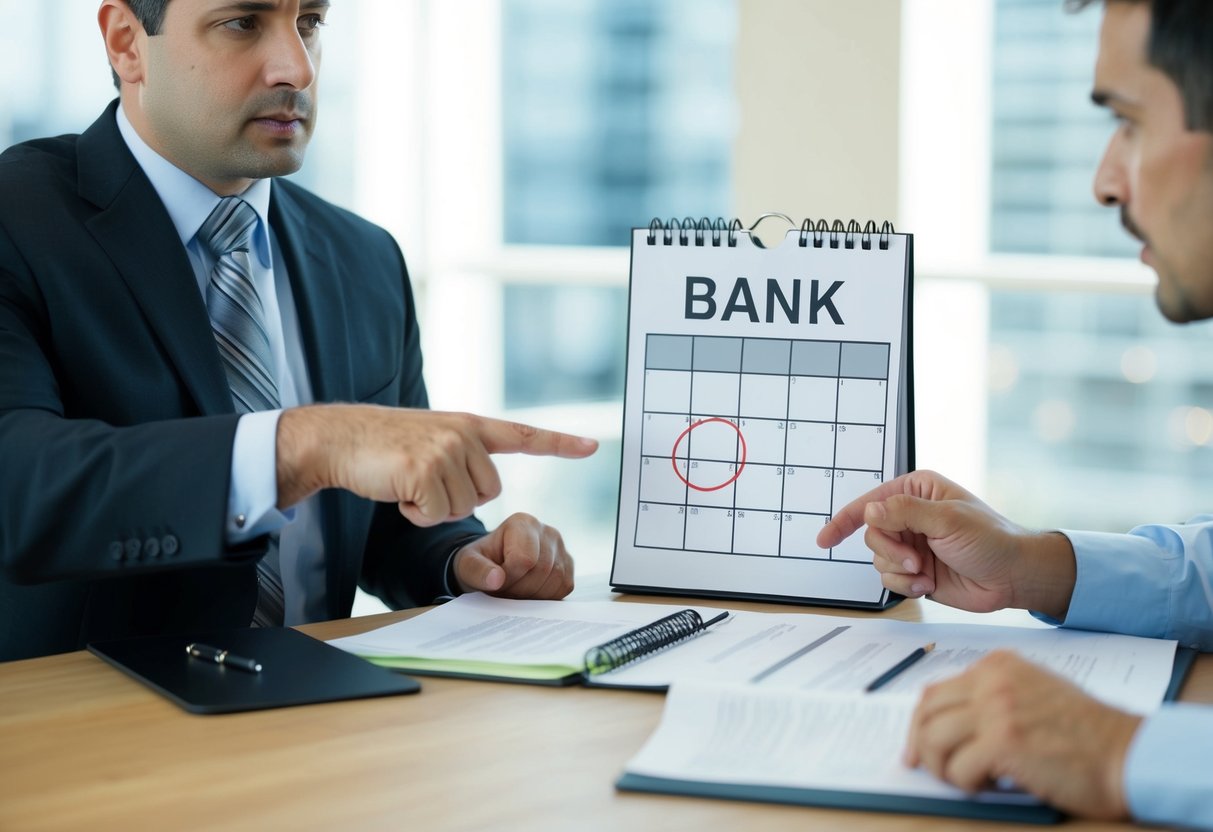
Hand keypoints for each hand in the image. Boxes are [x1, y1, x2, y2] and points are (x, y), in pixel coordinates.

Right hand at [277, 405, 597, 526]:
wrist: (339, 439)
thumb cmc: (384, 448)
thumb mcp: (433, 441)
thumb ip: (463, 456)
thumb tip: (483, 490)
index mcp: (470, 425)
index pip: (524, 434)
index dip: (560, 443)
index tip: (593, 446)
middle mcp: (464, 434)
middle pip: (488, 493)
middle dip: (455, 499)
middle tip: (422, 481)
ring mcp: (445, 449)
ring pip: (463, 507)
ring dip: (433, 508)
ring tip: (407, 483)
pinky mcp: (425, 469)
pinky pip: (436, 515)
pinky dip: (415, 514)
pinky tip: (398, 492)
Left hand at [450, 513, 573, 598]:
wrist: (492, 564)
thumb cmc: (480, 562)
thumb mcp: (468, 564)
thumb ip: (477, 570)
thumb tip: (496, 580)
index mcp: (522, 523)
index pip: (524, 559)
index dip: (509, 579)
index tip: (495, 581)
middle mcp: (547, 531)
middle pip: (542, 570)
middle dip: (520, 589)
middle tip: (504, 590)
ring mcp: (561, 547)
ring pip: (556, 580)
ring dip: (533, 595)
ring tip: (514, 590)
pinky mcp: (568, 564)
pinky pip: (564, 587)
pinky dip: (546, 597)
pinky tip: (529, 591)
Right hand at [815, 470, 1074, 616]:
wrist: (1015, 577)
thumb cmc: (992, 540)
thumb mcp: (948, 520)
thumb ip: (904, 513)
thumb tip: (869, 510)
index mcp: (917, 493)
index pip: (871, 503)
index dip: (845, 520)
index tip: (824, 539)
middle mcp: (911, 517)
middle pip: (871, 534)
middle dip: (889, 551)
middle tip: (914, 560)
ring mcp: (913, 544)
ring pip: (878, 559)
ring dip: (898, 570)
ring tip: (924, 574)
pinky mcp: (916, 570)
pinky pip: (890, 578)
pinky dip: (905, 584)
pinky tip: (927, 584)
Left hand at [906, 650, 1140, 820]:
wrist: (1127, 754)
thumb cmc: (1083, 734)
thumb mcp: (1031, 694)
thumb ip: (989, 699)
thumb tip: (941, 726)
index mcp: (997, 665)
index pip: (935, 691)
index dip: (919, 725)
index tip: (914, 750)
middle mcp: (992, 679)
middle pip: (925, 712)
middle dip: (921, 747)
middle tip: (931, 772)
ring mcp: (996, 707)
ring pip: (933, 740)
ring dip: (943, 769)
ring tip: (967, 781)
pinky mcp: (1003, 741)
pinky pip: (958, 768)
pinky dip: (966, 784)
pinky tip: (990, 786)